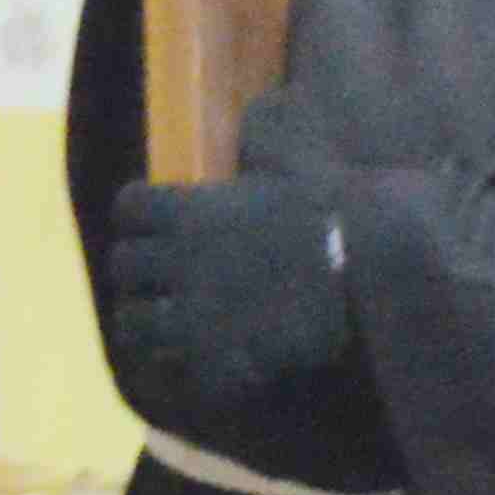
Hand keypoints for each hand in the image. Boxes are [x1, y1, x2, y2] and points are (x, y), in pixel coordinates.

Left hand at [100, 178, 392, 493]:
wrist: (372, 276)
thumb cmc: (342, 216)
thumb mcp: (289, 176)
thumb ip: (257, 166)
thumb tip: (262, 127)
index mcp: (192, 212)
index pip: (129, 207)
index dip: (139, 215)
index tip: (154, 222)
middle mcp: (180, 261)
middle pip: (121, 265)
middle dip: (136, 271)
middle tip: (158, 277)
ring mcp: (193, 313)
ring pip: (132, 324)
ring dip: (146, 322)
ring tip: (167, 325)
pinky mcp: (215, 358)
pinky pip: (176, 367)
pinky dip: (184, 364)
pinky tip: (204, 358)